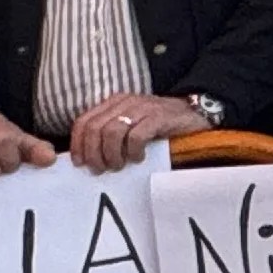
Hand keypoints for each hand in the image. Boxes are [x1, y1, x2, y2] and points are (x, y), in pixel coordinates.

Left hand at [67, 92, 215, 172]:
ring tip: (119, 165)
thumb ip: (110, 135)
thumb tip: (88, 158)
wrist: (194, 114)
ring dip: (112, 155)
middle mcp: (125, 102)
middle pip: (95, 128)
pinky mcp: (158, 117)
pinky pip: (136, 136)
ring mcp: (142, 108)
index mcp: (114, 103)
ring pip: (112, 132)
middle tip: (101, 170)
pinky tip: (138, 158)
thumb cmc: (158, 125)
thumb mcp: (130, 125)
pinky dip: (133, 152)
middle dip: (94, 153)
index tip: (80, 164)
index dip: (78, 144)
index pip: (84, 121)